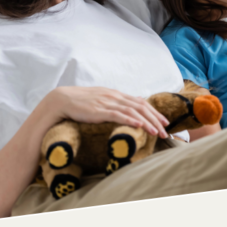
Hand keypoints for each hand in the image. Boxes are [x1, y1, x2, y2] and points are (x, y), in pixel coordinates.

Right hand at [52, 86, 169, 136]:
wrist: (61, 100)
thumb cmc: (80, 103)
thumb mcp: (100, 101)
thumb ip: (113, 104)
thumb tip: (125, 110)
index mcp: (115, 94)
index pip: (140, 102)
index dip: (153, 112)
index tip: (163, 122)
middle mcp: (114, 96)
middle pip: (140, 106)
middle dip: (155, 119)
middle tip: (165, 131)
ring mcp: (107, 102)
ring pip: (133, 111)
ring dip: (147, 122)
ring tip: (157, 132)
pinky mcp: (99, 110)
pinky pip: (118, 114)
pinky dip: (130, 119)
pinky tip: (139, 125)